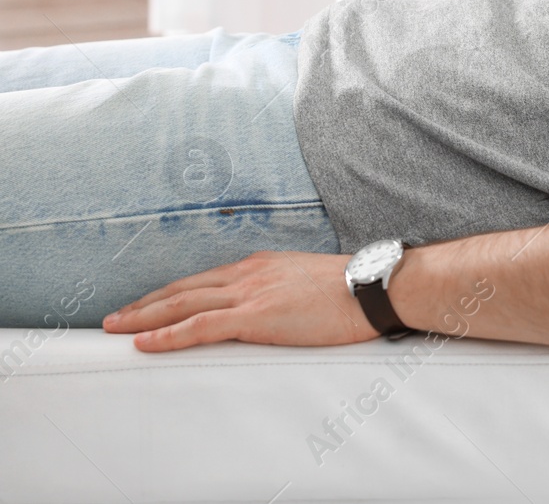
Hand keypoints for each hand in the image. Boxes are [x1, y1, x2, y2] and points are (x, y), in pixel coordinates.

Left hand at [101, 251, 377, 351]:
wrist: (375, 287)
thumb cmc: (353, 289)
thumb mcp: (308, 282)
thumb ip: (282, 290)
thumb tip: (274, 307)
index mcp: (262, 265)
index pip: (204, 280)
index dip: (171, 292)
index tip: (148, 304)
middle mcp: (249, 273)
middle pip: (184, 288)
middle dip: (146, 303)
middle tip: (114, 316)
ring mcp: (251, 292)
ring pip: (183, 304)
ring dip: (144, 317)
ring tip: (115, 328)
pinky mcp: (257, 315)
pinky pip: (200, 326)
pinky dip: (168, 334)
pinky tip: (145, 342)